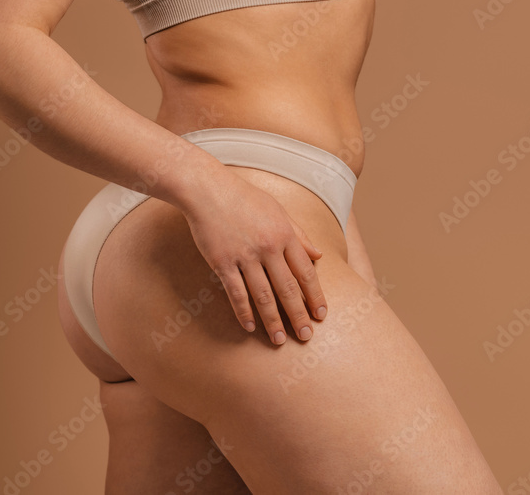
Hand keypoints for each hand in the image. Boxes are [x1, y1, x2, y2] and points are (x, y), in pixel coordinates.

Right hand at [180, 169, 326, 344]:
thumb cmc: (244, 198)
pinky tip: (250, 327)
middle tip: (306, 336)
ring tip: (280, 340)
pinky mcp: (222, 262)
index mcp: (284, 234)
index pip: (305, 272)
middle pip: (288, 288)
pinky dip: (244, 312)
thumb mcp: (278, 210)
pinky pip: (236, 292)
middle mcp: (268, 247)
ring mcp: (244, 256)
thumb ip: (299, 234)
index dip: (315, 296)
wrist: (208, 189)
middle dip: (299, 315)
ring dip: (273, 321)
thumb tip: (319, 255)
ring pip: (263, 296)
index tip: (321, 314)